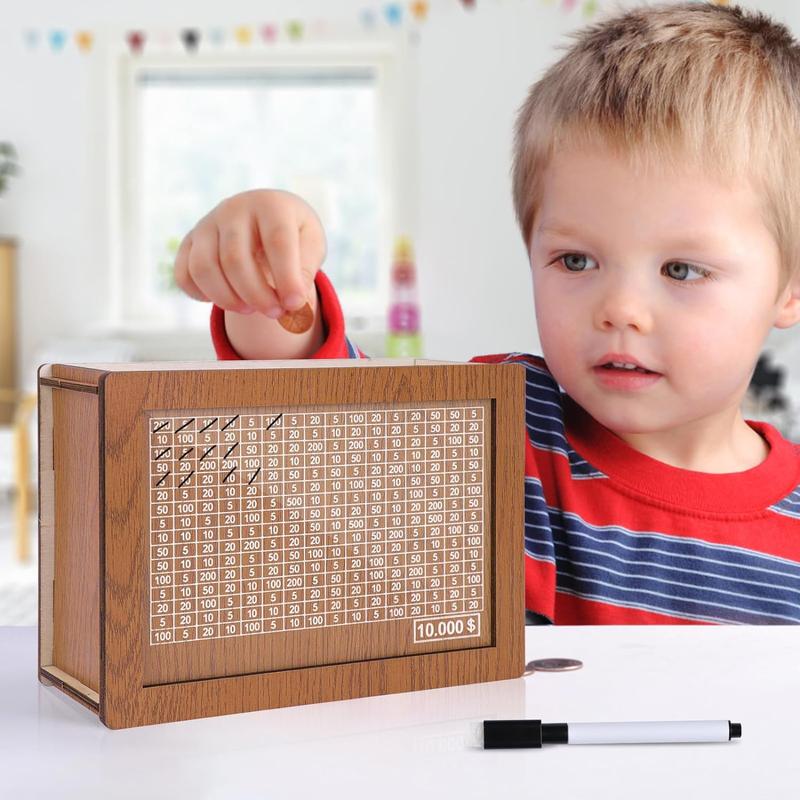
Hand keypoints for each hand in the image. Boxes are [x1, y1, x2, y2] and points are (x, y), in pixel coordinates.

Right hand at [174, 189, 326, 317]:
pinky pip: (184, 274)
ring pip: (204, 268)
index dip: (286, 278)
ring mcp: (207, 223)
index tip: (294, 304)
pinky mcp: (189, 241)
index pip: (277, 243)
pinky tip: (228, 300)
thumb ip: (307, 269)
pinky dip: (201, 295)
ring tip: (250, 309)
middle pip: (236, 259)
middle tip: (275, 313)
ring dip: (227, 299)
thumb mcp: (312, 244)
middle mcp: (234, 208)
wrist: (268, 217)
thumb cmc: (295, 235)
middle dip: (257, 296)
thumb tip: (293, 300)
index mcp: (271, 205)